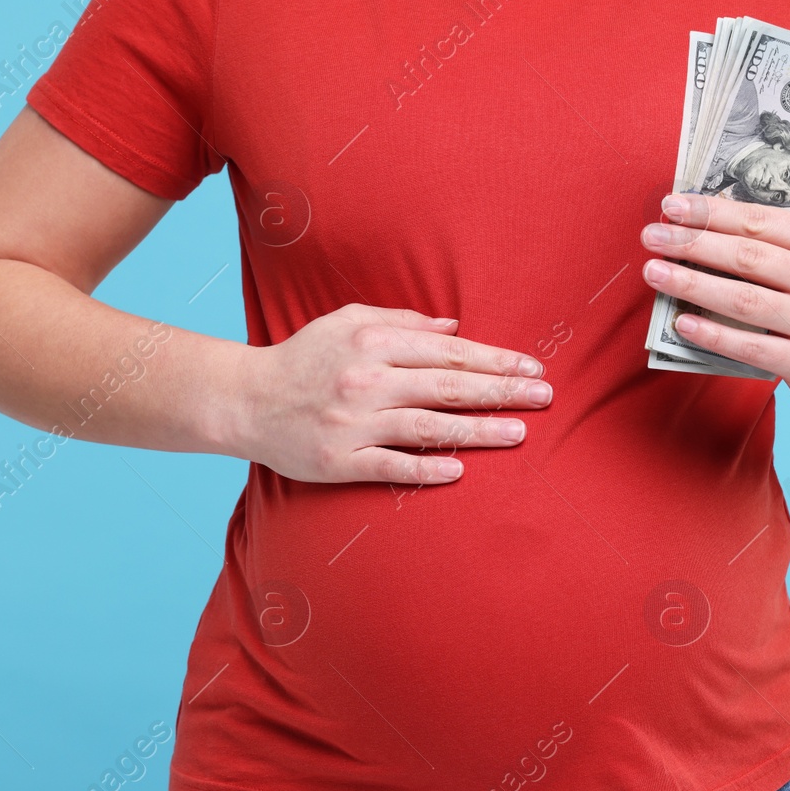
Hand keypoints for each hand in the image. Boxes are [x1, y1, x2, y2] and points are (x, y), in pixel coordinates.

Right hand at [236, 304, 551, 484]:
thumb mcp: (348, 321)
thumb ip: (403, 320)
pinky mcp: (338, 461)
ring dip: (478, 430)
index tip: (532, 367)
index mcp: (372, 341)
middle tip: (545, 396)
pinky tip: (460, 469)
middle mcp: (366, 381)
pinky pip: (390, 466)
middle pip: (447, 386)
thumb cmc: (304, 357)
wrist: (244, 400)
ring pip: (427, 427)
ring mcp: (353, 423)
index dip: (494, 359)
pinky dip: (426, 468)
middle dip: (501, 391)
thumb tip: (456, 327)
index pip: (447, 351)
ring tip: (520, 433)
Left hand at [640, 193, 789, 404]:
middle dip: (693, 244)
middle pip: (748, 258)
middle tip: (652, 237)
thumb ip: (765, 240)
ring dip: (692, 285)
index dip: (712, 213)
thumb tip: (694, 221)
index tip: (672, 206)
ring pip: (744, 301)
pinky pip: (750, 347)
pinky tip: (681, 322)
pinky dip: (712, 334)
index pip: (761, 221)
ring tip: (654, 273)